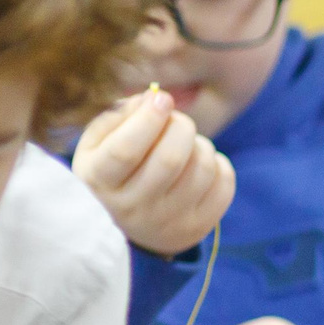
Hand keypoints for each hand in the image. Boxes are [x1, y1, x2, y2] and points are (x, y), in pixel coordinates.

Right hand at [73, 87, 234, 255]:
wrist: (130, 224)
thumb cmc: (114, 170)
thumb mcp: (99, 142)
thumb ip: (119, 115)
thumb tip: (153, 97)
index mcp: (99, 181)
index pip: (125, 150)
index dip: (148, 118)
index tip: (162, 98)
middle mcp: (131, 208)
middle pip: (169, 159)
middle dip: (181, 126)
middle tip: (177, 119)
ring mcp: (167, 222)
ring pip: (201, 169)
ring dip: (200, 144)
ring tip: (186, 144)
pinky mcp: (197, 227)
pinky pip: (223, 184)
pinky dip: (218, 164)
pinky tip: (200, 163)